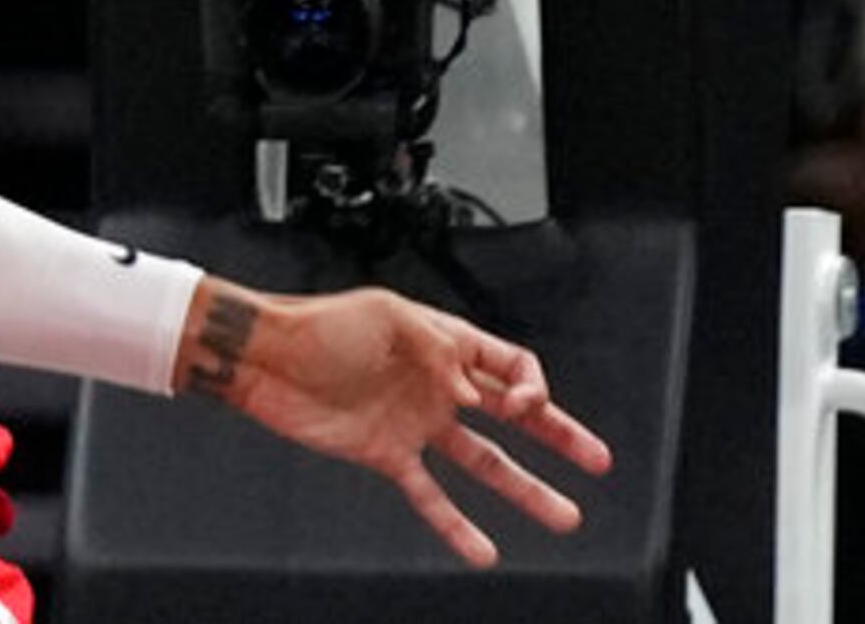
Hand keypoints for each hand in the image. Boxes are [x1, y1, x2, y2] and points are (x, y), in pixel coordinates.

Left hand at [177, 279, 613, 565]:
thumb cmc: (320, 326)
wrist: (267, 360)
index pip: (510, 364)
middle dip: (558, 435)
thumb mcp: (389, 317)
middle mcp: (439, 386)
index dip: (530, 384)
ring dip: (525, 489)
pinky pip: (431, 495)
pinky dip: (457, 523)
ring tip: (565, 516)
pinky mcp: (388, 455)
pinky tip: (484, 548)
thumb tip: (478, 394)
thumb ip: (442, 353)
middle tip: (597, 459)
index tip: (526, 404)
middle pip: (513, 415)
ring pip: (484, 462)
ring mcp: (416, 423)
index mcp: (445, 343)